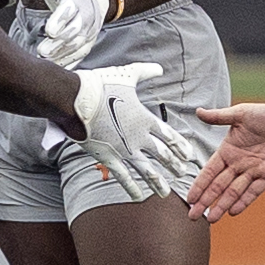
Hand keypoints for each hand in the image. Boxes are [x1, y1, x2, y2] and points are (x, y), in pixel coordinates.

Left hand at [25, 0, 108, 67]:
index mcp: (75, 1)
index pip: (68, 11)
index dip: (59, 21)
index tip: (49, 31)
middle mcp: (84, 18)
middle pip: (73, 32)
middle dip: (58, 43)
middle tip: (42, 51)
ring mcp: (87, 32)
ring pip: (76, 46)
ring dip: (61, 54)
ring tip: (45, 61)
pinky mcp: (87, 44)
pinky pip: (79, 55)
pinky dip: (68, 62)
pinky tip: (56, 67)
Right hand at [72, 62, 199, 200]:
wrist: (76, 99)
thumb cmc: (100, 85)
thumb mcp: (127, 75)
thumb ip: (145, 72)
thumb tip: (160, 68)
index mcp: (145, 119)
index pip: (169, 136)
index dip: (180, 147)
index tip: (189, 156)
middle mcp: (138, 137)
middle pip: (162, 155)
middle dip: (174, 166)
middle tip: (183, 174)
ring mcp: (124, 149)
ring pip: (147, 170)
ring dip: (158, 182)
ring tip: (166, 193)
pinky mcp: (108, 157)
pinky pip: (123, 176)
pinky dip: (131, 187)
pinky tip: (139, 197)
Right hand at [187, 103, 264, 221]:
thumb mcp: (240, 114)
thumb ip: (219, 117)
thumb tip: (198, 112)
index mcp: (228, 151)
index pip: (209, 172)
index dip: (199, 185)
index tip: (190, 199)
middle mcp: (238, 164)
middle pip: (218, 186)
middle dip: (206, 201)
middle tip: (194, 216)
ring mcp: (253, 171)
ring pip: (234, 192)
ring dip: (222, 205)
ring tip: (212, 219)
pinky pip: (254, 191)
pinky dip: (244, 201)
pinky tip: (233, 211)